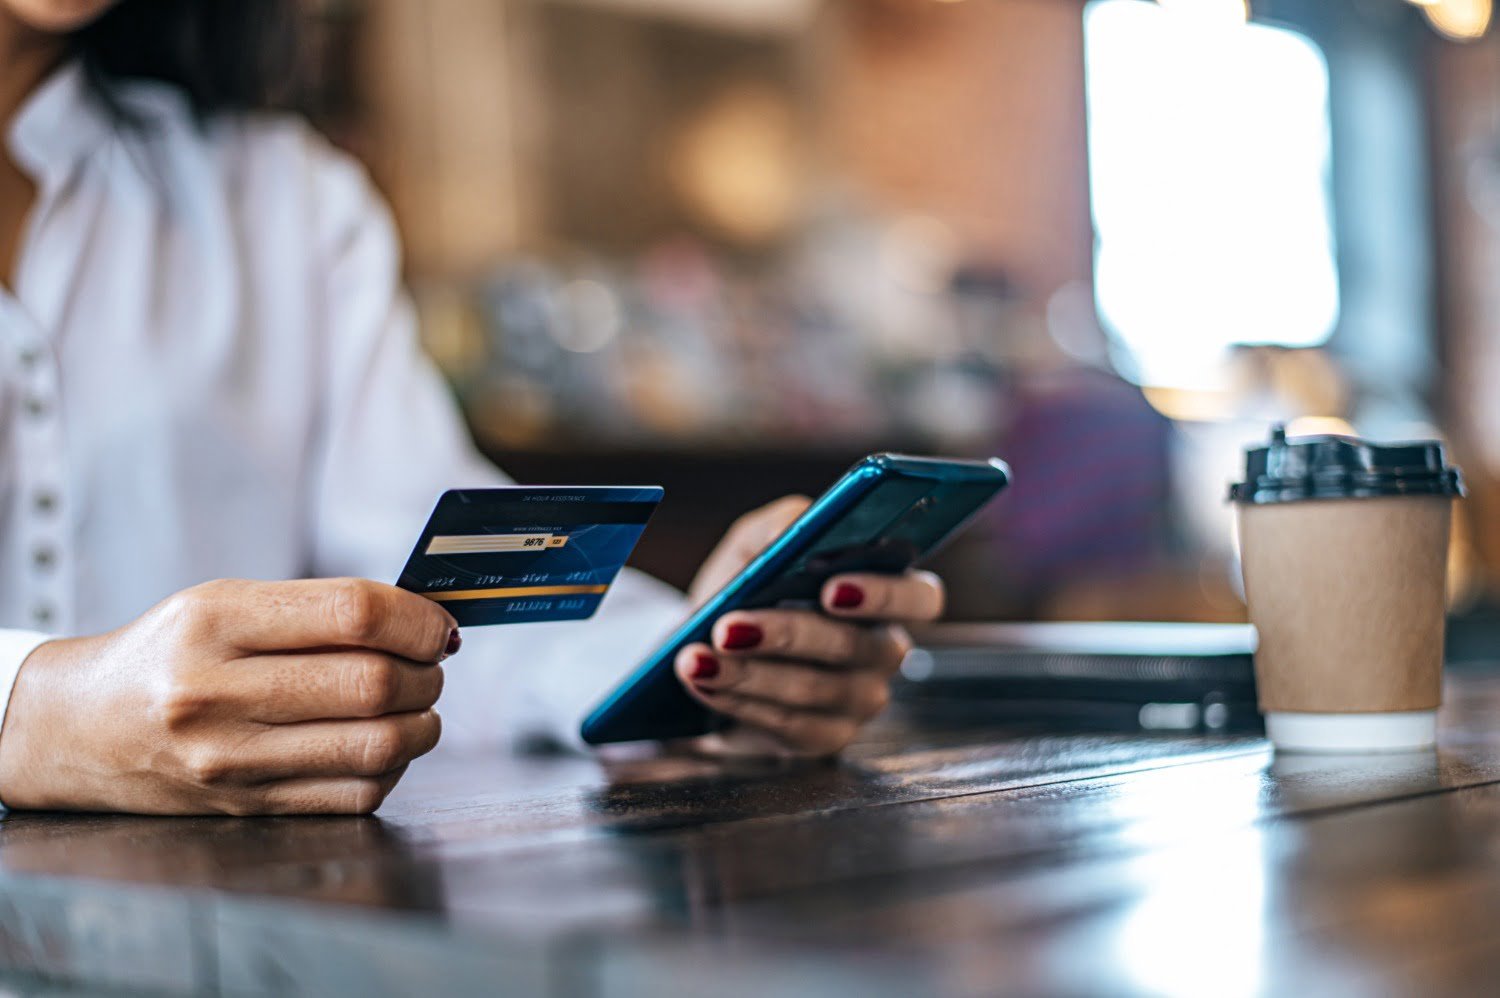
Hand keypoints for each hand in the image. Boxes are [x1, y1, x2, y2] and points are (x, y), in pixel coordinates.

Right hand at [0, 578, 457, 814]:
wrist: (82, 728)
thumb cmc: (169, 654)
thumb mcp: (225, 603)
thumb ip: (321, 609)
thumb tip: (427, 623)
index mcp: (216, 621)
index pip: (354, 614)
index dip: (418, 619)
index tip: (438, 625)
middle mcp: (217, 693)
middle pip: (374, 683)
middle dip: (427, 673)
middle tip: (431, 664)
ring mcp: (230, 760)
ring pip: (377, 746)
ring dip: (423, 723)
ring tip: (417, 704)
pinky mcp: (247, 808)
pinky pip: (357, 794)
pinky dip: (393, 767)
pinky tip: (384, 742)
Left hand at [676, 497, 943, 757]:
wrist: (707, 641)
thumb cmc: (748, 585)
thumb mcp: (758, 542)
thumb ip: (783, 524)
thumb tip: (796, 528)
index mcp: (886, 593)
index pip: (921, 597)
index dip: (884, 594)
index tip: (829, 588)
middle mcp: (884, 649)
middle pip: (858, 647)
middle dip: (788, 634)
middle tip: (729, 626)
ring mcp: (860, 699)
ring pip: (815, 690)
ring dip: (748, 673)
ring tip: (694, 658)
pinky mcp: (826, 736)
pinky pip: (791, 725)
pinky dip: (740, 702)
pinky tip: (704, 682)